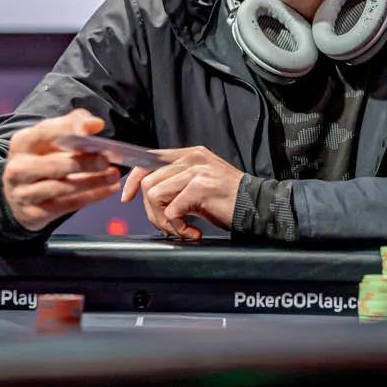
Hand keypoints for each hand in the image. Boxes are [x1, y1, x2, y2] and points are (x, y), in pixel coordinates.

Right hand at [2, 109, 121, 231]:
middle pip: (54, 165)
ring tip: (114, 175)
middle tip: (106, 160)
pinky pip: (67, 206)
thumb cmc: (39, 160)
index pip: (46, 132)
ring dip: (93, 182)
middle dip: (83, 162)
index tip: (95, 127)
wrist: (17, 195)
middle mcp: (18, 169)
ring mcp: (23, 194)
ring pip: (63, 188)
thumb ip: (71, 125)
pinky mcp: (33, 214)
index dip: (70, 128)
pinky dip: (91, 197)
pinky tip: (109, 189)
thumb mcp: (47, 139)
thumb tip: (95, 124)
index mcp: (22, 143)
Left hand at [120, 146, 242, 239]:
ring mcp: (196, 172)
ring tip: (183, 228)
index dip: (133, 179)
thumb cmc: (229, 201)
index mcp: (190, 155)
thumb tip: (149, 194)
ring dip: (164, 220)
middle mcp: (192, 159)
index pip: (149, 159)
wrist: (258, 207)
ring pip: (155, 195)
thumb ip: (177, 181)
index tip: (128, 197)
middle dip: (152, 211)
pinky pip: (171, 211)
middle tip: (169, 225)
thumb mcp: (200, 184)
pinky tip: (193, 232)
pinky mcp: (200, 188)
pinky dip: (178, 227)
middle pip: (148, 182)